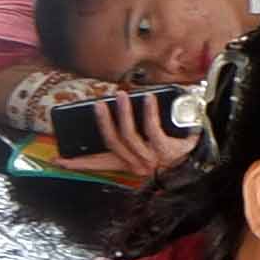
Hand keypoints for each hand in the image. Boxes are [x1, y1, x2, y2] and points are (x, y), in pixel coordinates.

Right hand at [73, 88, 193, 184]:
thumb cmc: (175, 151)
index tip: (57, 159)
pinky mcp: (166, 150)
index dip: (77, 163)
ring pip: (128, 135)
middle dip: (103, 122)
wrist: (203, 160)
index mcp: (128, 164)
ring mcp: (151, 158)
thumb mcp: (149, 147)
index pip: (98, 164)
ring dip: (123, 113)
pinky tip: (147, 98)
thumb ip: (133, 136)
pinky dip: (148, 112)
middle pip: (112, 142)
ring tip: (120, 95)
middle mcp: (137, 164)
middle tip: (99, 104)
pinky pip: (152, 129)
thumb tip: (117, 114)